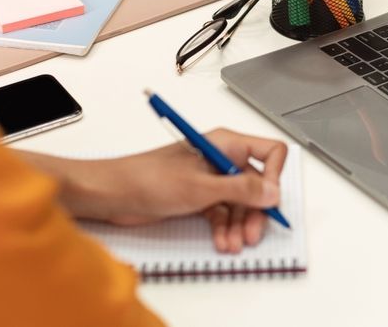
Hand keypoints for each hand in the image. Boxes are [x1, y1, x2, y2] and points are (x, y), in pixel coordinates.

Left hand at [50, 129, 287, 252]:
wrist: (113, 193)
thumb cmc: (148, 179)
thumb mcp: (201, 187)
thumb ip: (240, 189)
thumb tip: (272, 191)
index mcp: (225, 144)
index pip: (268, 152)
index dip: (274, 176)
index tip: (268, 200)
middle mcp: (221, 159)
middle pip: (256, 184)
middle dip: (256, 211)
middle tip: (251, 235)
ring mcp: (209, 179)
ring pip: (240, 203)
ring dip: (239, 225)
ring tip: (232, 244)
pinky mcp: (198, 197)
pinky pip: (222, 213)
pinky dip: (224, 228)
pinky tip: (221, 241)